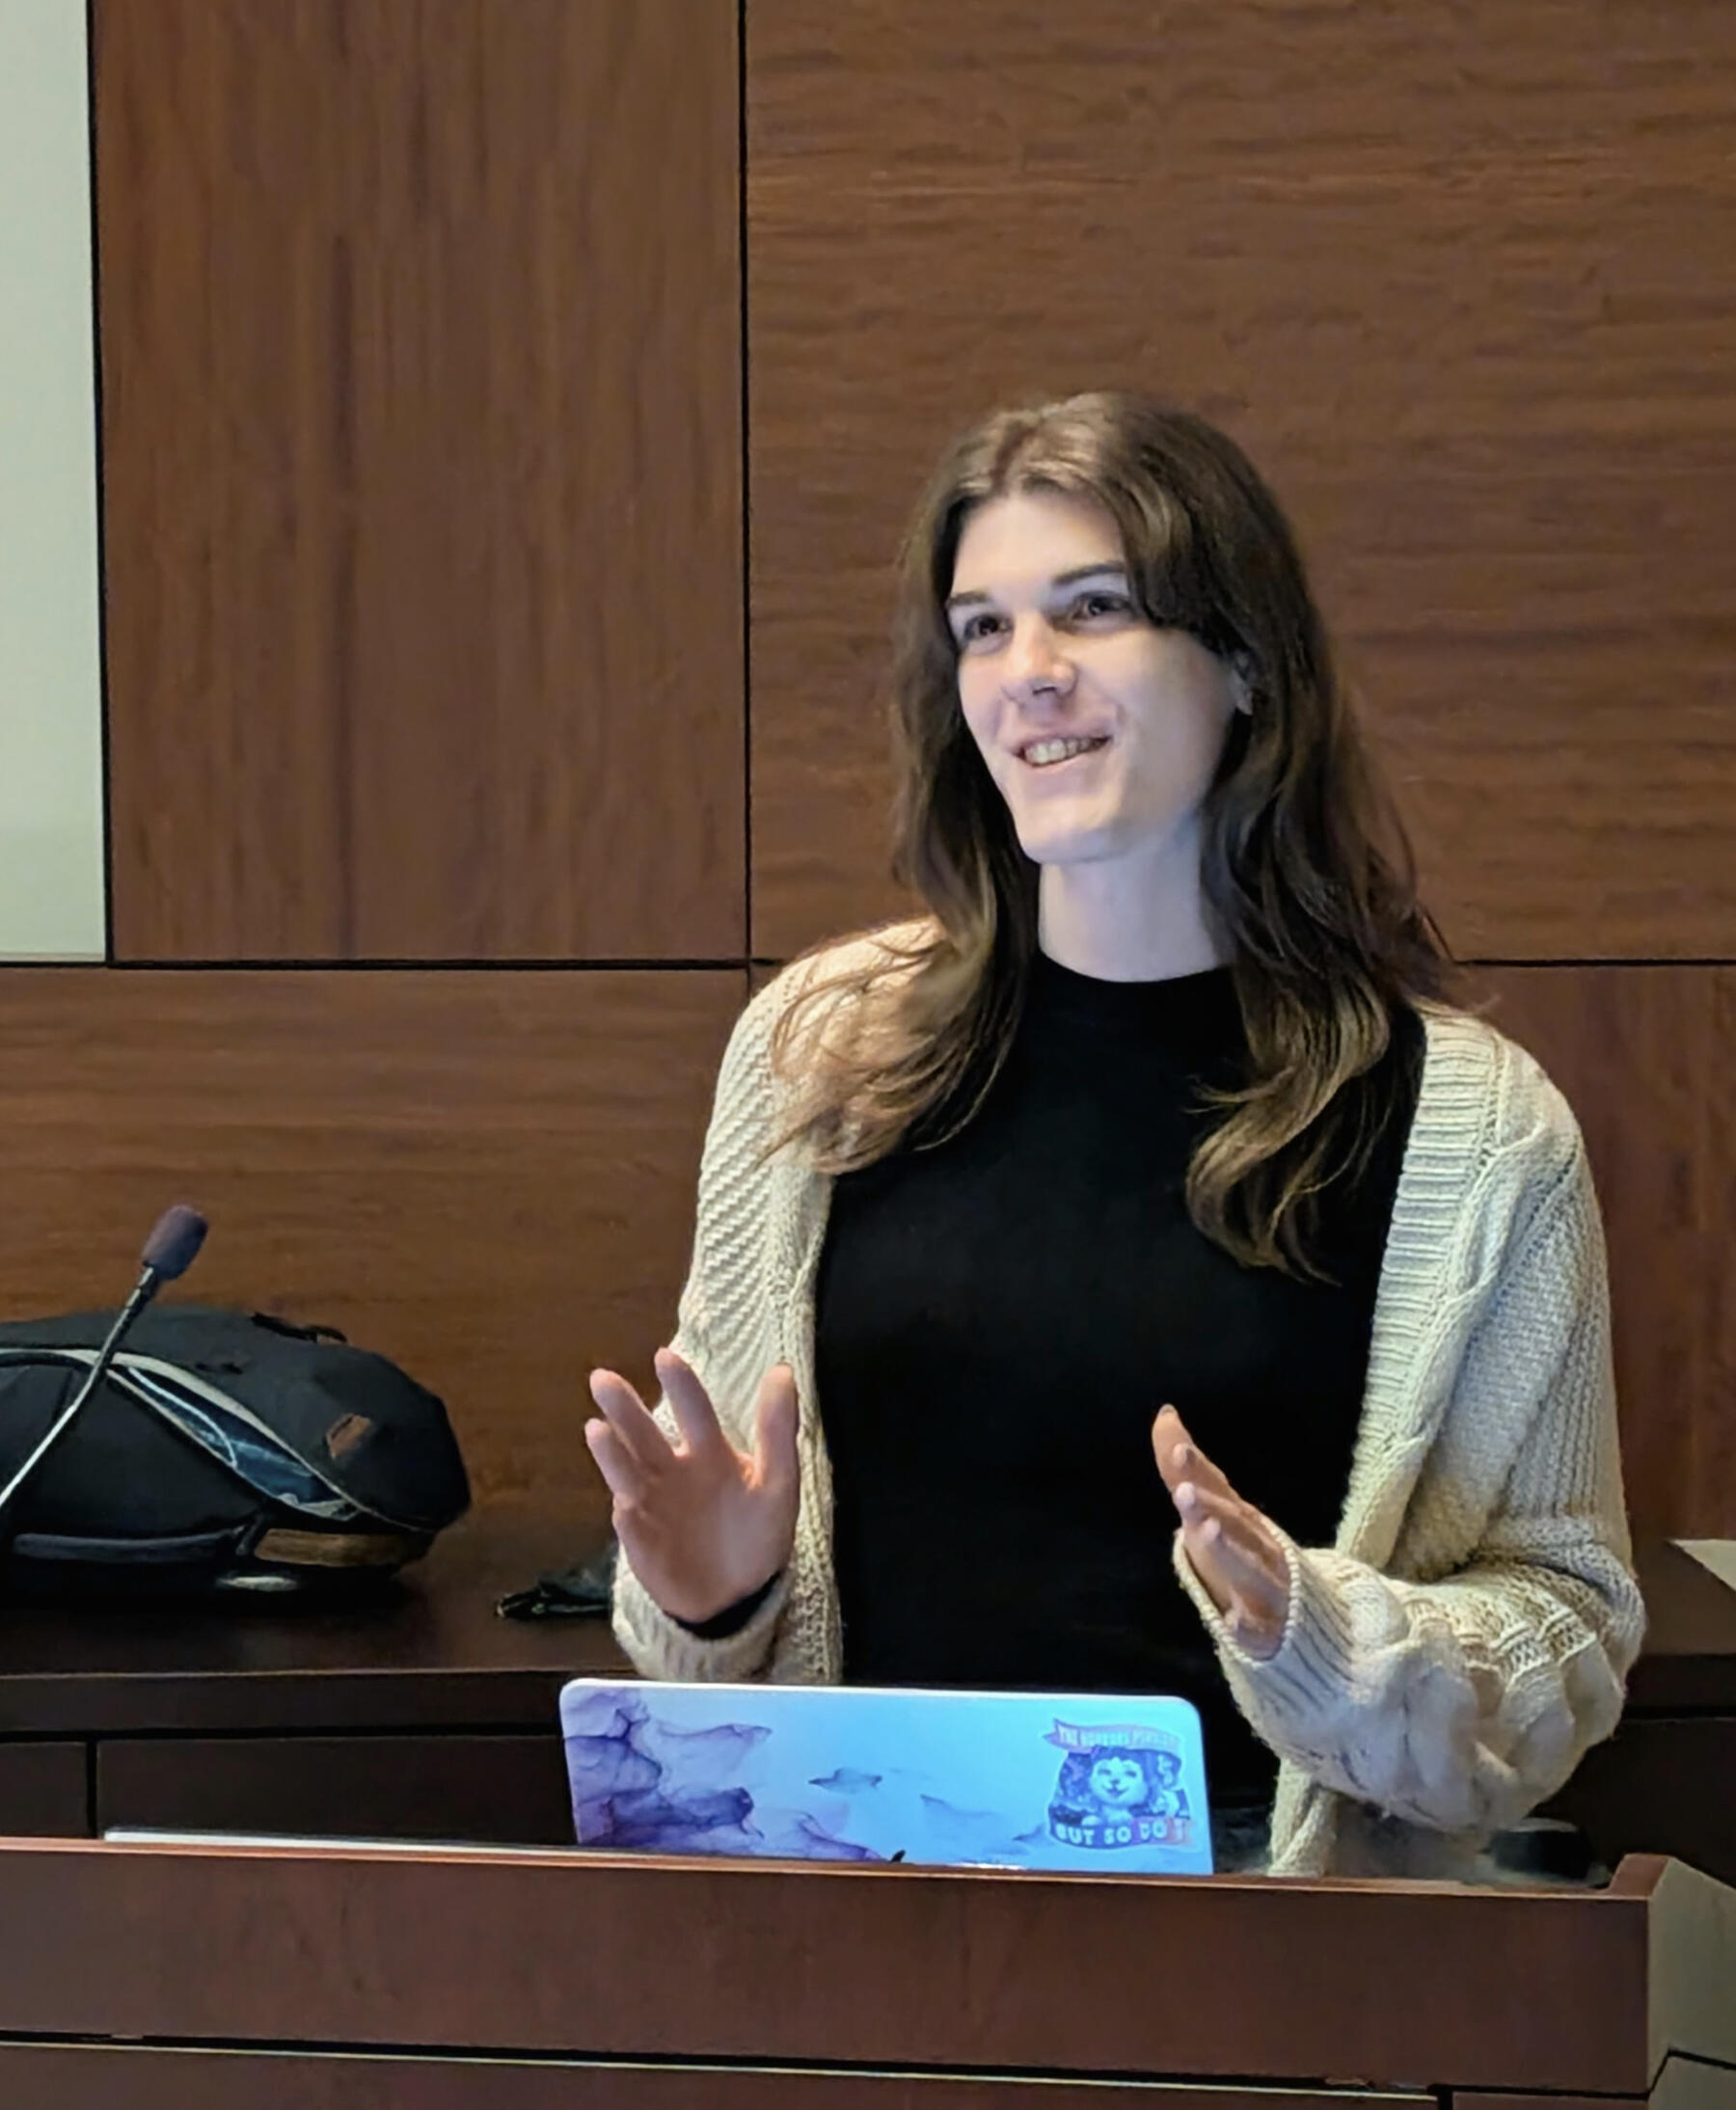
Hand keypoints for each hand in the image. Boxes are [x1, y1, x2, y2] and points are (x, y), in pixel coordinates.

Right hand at [585, 1348, 799, 1626]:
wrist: (741, 1596)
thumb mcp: (779, 1482)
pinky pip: (633, 1528)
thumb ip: (778, 1429)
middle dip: (624, 1408)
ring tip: (596, 1430)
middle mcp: (673, 1472)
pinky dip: (628, 1517)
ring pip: (628, 1473)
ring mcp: (653, 1506)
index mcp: (709, 1453)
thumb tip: (782, 1371)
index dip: (680, 1385)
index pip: (693, 1411)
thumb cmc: (757, 1532)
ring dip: (612, 1454)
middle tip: (601, 1379)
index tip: (665, 1356)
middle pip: (644, 1435)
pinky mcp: (642, 1543)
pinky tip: (624, 1504)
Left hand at [1151, 1405, 1289, 1658]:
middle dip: (1211, 1507)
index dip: (1199, 1470)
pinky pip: (1257, 1632)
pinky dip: (1247, 1627)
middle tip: (1184, 1492)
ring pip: (1249, 1569)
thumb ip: (1187, 1467)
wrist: (1307, 1617)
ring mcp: (1265, 1588)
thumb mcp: (1217, 1509)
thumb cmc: (1246, 1551)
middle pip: (1234, 1524)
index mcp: (1240, 1518)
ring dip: (1229, 1551)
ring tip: (1204, 1533)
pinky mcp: (1266, 1631)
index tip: (1180, 1449)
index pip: (1218, 1489)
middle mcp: (1256, 1546)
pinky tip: (1234, 1623)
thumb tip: (1164, 1412)